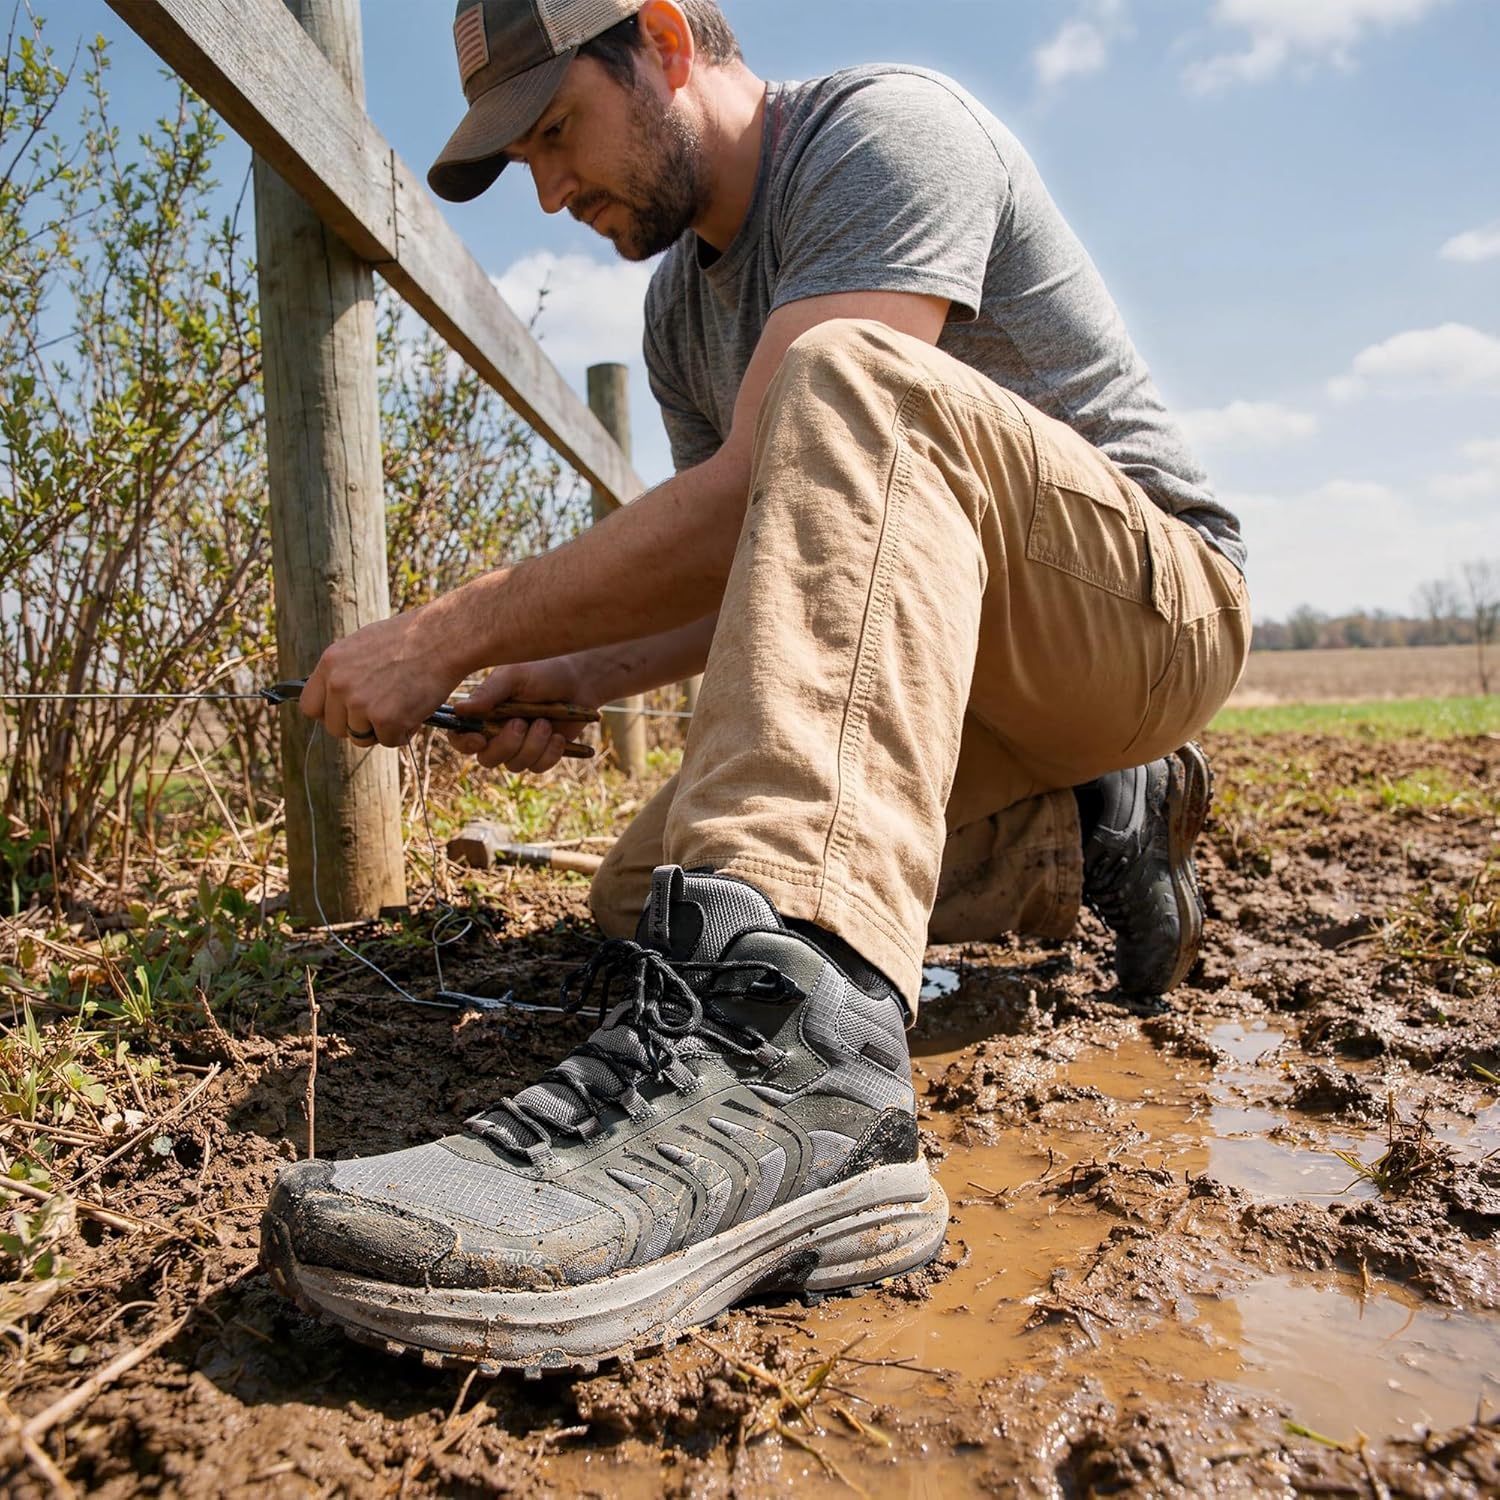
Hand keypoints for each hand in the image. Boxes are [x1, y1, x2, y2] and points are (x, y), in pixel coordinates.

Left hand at [299, 607, 460, 746]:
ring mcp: (361, 703)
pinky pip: (389, 741)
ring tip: (403, 705)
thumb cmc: (411, 638)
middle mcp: (339, 684)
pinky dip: (404, 732)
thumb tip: (338, 695)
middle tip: (382, 712)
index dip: (329, 714)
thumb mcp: (364, 645)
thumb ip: (345, 671)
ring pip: (362, 737)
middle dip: (357, 726)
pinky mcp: (385, 719)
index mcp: (330, 663)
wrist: (442, 638)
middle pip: (335, 728)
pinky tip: (415, 708)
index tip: (345, 715)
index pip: (310, 706)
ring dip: (382, 729)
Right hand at [448, 657, 594, 773]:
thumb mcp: (514, 676)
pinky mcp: (541, 755)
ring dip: (532, 746)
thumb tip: (459, 710)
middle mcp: (497, 733)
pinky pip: (537, 767)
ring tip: (546, 722)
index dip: (464, 743)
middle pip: (487, 759)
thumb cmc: (542, 671)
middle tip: (521, 723)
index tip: (479, 738)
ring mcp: (520, 746)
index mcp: (483, 713)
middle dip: (506, 745)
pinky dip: (549, 754)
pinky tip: (558, 738)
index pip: (460, 737)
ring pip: (514, 765)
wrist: (579, 680)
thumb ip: (488, 692)